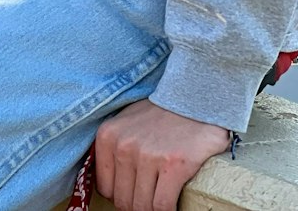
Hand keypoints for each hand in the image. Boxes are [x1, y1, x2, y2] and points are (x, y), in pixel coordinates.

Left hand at [94, 98, 229, 210]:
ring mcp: (147, 156)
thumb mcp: (126, 122)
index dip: (122, 195)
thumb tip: (110, 186)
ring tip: (161, 200)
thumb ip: (115, 147)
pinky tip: (174, 203)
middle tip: (150, 197)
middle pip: (124, 200)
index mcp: (108, 136)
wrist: (193, 98)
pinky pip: (163, 206)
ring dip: (153, 208)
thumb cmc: (160, 114)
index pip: (105, 188)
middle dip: (137, 204)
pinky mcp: (173, 165)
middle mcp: (124, 146)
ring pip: (143, 206)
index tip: (134, 192)